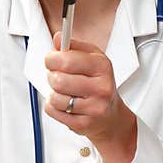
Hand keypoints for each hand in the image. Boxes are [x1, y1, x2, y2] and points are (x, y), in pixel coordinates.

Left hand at [44, 31, 136, 162]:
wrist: (111, 117)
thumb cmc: (99, 85)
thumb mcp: (92, 60)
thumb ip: (74, 47)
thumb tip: (58, 38)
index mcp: (102, 67)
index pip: (66, 60)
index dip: (52, 58)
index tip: (51, 60)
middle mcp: (101, 87)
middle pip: (58, 80)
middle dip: (51, 77)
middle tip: (56, 77)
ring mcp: (93, 107)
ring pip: (54, 97)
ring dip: (53, 94)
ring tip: (63, 92)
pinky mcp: (83, 124)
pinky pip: (53, 111)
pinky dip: (53, 107)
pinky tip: (64, 105)